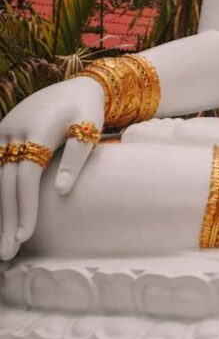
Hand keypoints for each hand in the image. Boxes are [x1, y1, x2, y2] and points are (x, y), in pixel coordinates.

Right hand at [0, 77, 104, 259]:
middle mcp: (14, 130)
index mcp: (38, 129)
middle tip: (7, 253)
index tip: (25, 236)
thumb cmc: (87, 110)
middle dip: (6, 218)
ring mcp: (4, 131)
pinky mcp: (1, 133)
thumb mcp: (90, 126)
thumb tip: (61, 189)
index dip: (25, 206)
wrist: (76, 85)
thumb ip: (76, 157)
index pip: (26, 177)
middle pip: (5, 182)